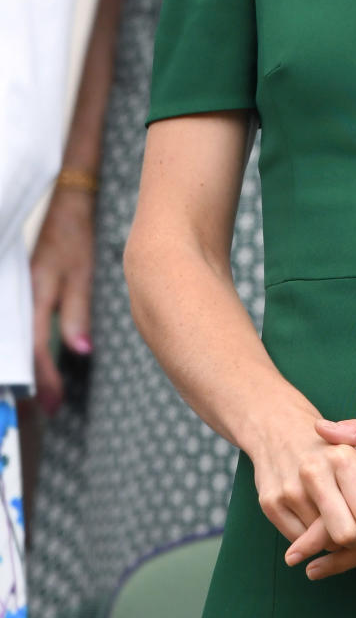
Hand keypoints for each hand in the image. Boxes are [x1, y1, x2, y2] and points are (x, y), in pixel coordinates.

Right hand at [30, 187, 94, 414]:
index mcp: (33, 296)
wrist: (64, 207)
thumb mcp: (81, 274)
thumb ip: (77, 313)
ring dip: (23, 369)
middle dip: (28, 383)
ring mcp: (14, 295)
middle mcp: (18, 298)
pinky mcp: (18, 292)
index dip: (44, 379)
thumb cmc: (75, 238)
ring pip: (14, 342)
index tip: (53, 404)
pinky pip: (16, 329)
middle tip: (42, 410)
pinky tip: (31, 364)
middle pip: (17, 352)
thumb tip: (80, 351)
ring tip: (38, 396)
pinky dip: (23, 350)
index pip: (35, 349)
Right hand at [250, 404, 355, 572]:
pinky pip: (299, 542)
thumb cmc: (329, 450)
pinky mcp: (270, 503)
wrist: (279, 428)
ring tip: (338, 520)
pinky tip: (315, 521)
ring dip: (335, 541)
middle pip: (346, 534)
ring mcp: (291, 489)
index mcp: (343, 458)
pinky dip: (312, 540)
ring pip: (323, 542)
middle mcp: (315, 472)